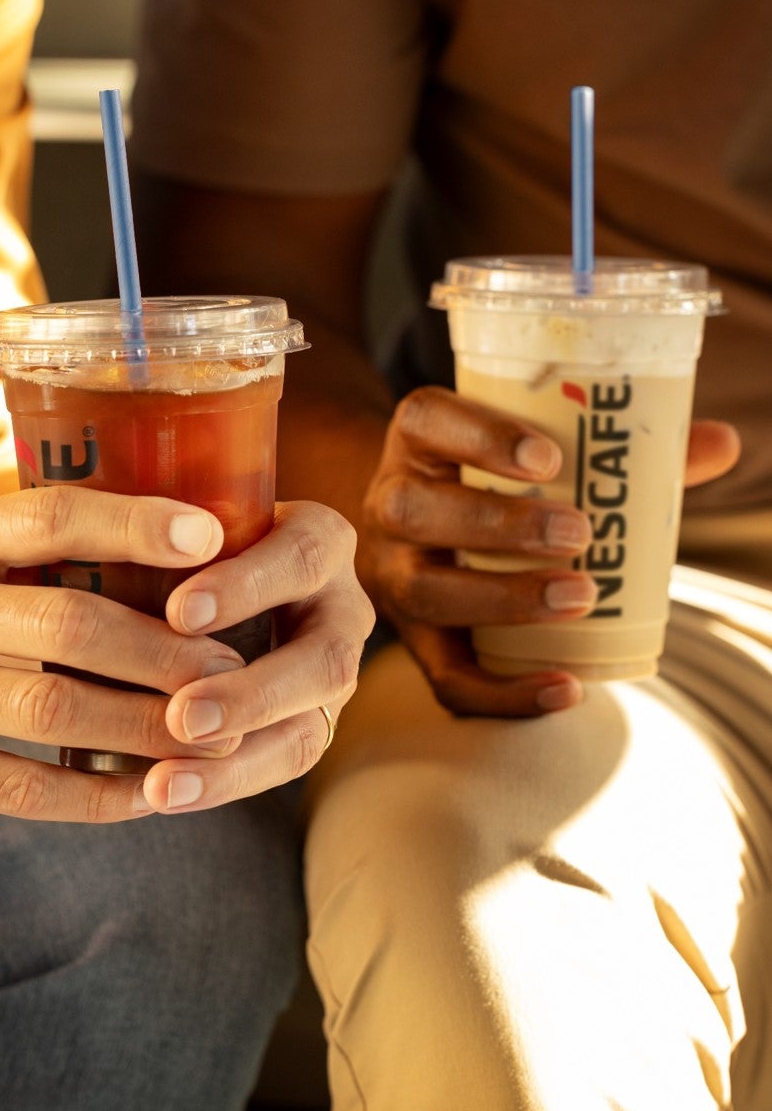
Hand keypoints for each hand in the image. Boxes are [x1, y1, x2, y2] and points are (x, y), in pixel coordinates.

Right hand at [0, 487, 277, 822]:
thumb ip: (16, 539)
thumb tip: (149, 532)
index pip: (48, 517)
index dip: (134, 524)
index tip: (212, 537)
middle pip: (68, 626)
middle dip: (165, 652)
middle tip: (233, 667)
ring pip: (51, 714)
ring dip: (145, 730)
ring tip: (210, 734)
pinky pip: (13, 789)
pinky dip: (89, 798)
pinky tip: (144, 796)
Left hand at [137, 500, 373, 813]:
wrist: (206, 580)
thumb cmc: (180, 538)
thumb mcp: (177, 523)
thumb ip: (150, 538)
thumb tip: (69, 549)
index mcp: (317, 538)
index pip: (300, 557)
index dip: (246, 586)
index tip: (178, 612)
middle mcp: (340, 609)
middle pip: (324, 660)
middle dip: (251, 695)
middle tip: (181, 716)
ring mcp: (331, 676)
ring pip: (308, 730)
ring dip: (235, 761)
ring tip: (164, 784)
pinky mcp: (309, 726)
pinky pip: (278, 766)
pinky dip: (220, 783)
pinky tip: (160, 794)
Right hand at [356, 386, 739, 719]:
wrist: (422, 531)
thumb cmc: (499, 481)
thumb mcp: (538, 448)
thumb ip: (623, 449)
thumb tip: (721, 444)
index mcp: (420, 441)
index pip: (423, 419)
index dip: (478, 434)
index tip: (548, 455)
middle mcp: (389, 503)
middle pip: (413, 509)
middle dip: (497, 523)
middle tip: (579, 532)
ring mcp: (393, 575)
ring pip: (424, 591)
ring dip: (501, 598)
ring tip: (579, 595)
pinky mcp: (414, 640)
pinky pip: (444, 676)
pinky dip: (505, 691)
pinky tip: (567, 686)